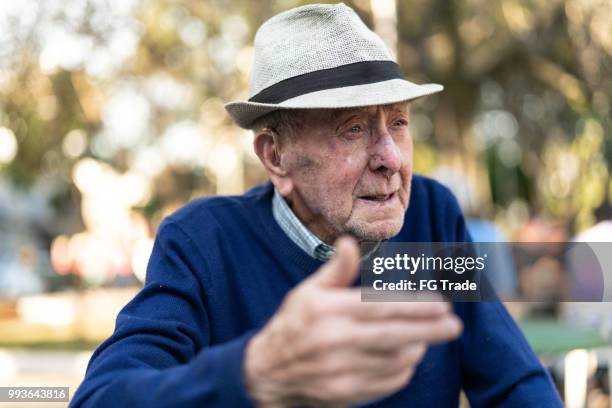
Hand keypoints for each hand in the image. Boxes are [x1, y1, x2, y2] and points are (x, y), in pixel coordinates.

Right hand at [244, 236, 462, 406]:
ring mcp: (339, 370)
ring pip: (392, 360)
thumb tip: (350, 243)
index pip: (380, 307)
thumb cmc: (294, 324)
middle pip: (393, 335)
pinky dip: (401, 371)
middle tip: (454, 325)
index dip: (415, 305)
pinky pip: (384, 383)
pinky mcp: (344, 394)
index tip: (442, 303)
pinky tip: (406, 358)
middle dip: (429, 330)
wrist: (267, 371)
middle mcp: (334, 340)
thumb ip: (336, 270)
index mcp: (327, 310)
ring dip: (416, 348)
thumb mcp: (308, 292)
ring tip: (427, 337)